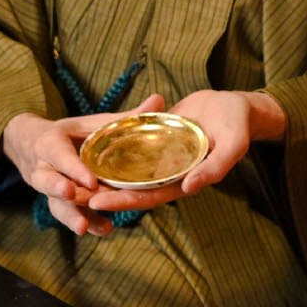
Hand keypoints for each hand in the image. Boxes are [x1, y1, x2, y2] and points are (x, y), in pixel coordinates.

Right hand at [2, 94, 167, 237]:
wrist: (37, 145)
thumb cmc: (74, 132)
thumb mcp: (94, 122)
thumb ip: (125, 117)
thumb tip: (159, 99)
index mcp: (51, 143)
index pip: (60, 155)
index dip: (73, 167)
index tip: (90, 180)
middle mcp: (44, 167)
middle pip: (47, 181)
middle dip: (59, 190)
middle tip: (74, 197)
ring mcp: (48, 187)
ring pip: (54, 204)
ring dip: (70, 216)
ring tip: (85, 228)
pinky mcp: (56, 202)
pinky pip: (66, 215)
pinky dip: (85, 223)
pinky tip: (104, 230)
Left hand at [83, 88, 283, 215]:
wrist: (237, 105)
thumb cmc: (238, 125)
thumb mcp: (233, 145)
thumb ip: (214, 168)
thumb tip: (188, 189)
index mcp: (184, 181)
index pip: (149, 196)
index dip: (123, 200)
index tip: (96, 201)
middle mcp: (168, 174)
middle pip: (130, 187)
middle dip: (101, 192)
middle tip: (69, 193)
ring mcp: (160, 157)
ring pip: (125, 170)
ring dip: (100, 174)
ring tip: (68, 174)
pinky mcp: (155, 139)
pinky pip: (130, 147)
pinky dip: (110, 151)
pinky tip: (86, 147)